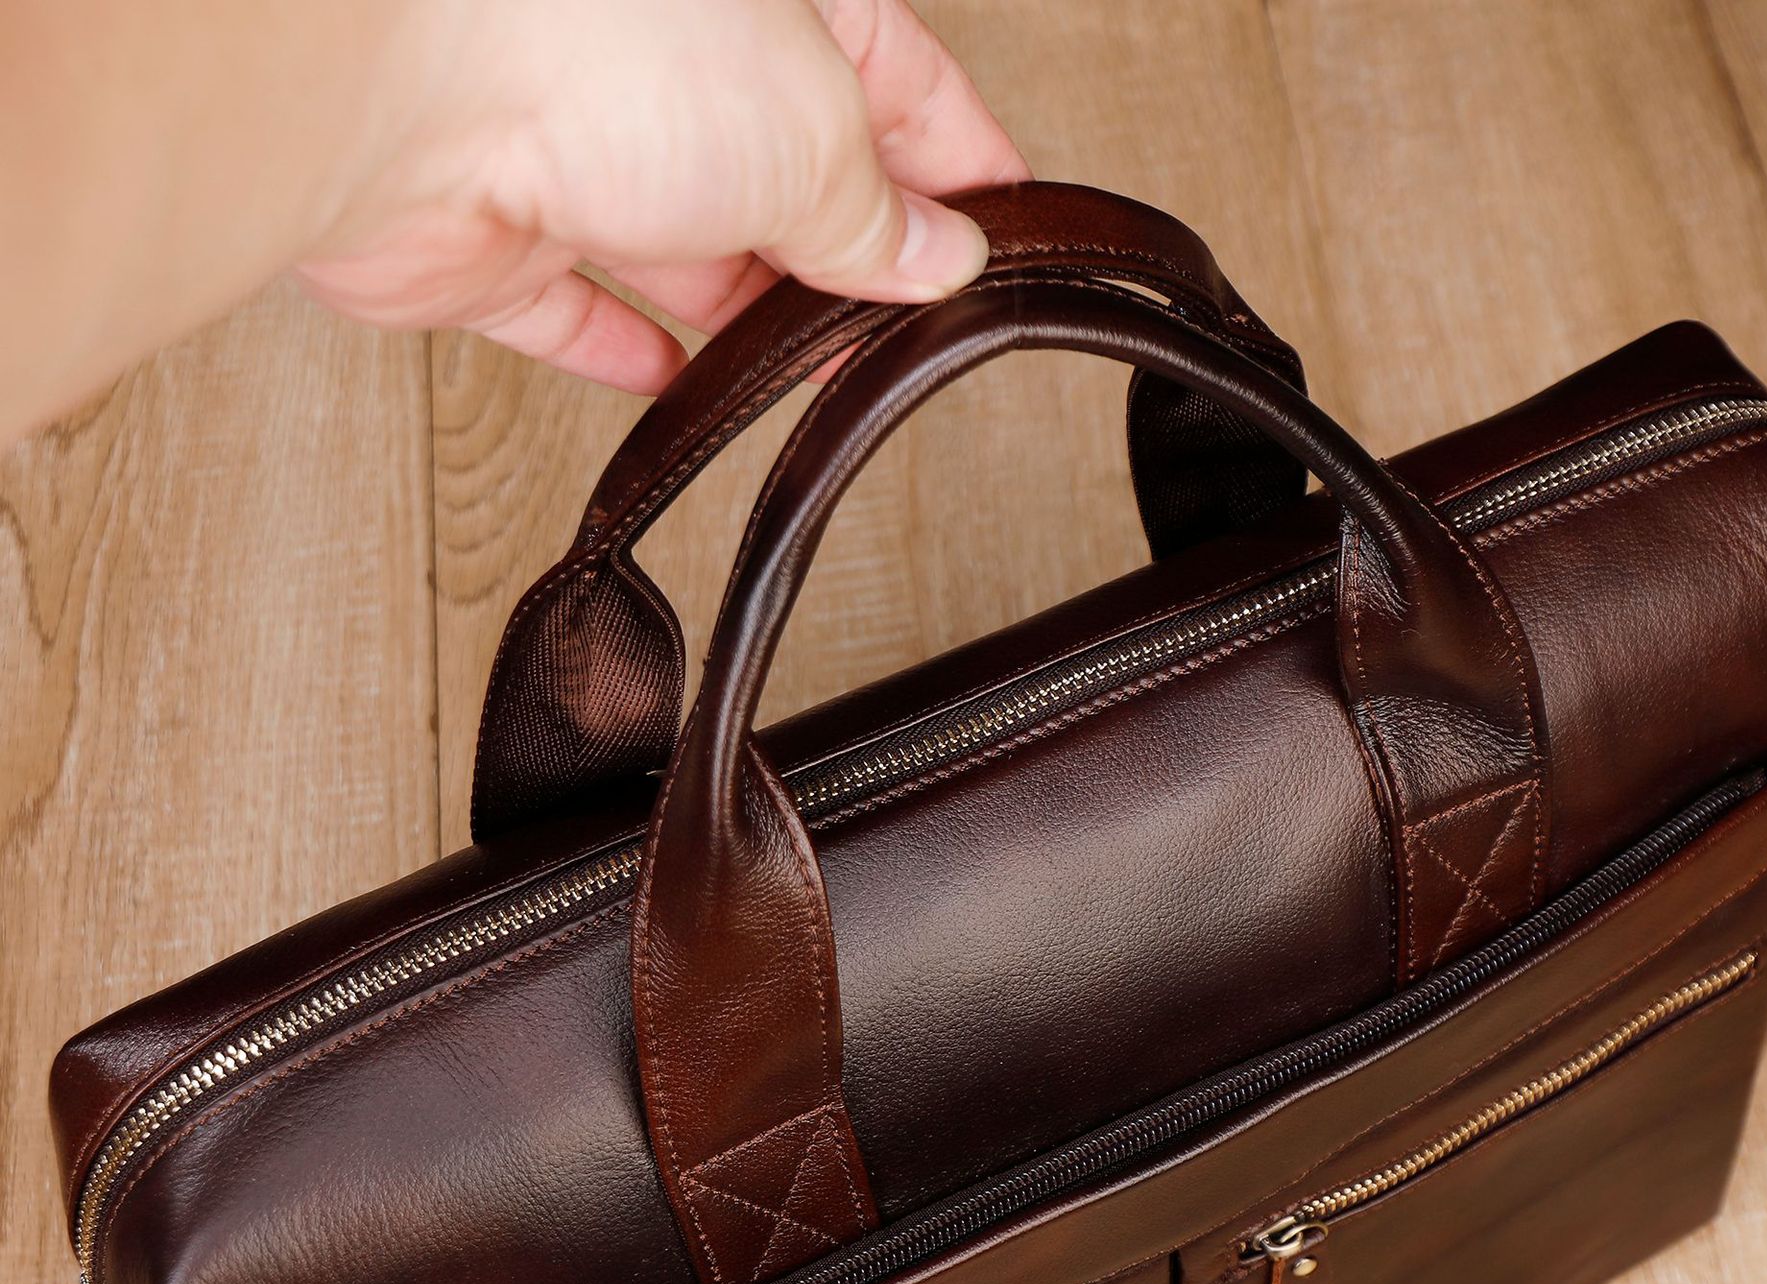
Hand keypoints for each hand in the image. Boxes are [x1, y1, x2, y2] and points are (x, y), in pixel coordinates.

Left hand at [294, 0, 1027, 394]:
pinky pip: (571, 307)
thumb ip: (876, 214)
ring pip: (683, 242)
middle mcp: (661, 58)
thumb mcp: (810, 133)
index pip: (893, 77)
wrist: (395, 80)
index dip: (956, 160)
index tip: (998, 231)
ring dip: (749, 310)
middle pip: (784, 166)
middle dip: (848, 250)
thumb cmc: (592, 40)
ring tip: (812, 368)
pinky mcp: (489, 233)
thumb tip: (931, 257)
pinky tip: (677, 387)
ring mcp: (569, 141)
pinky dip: (627, 353)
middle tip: (904, 321)